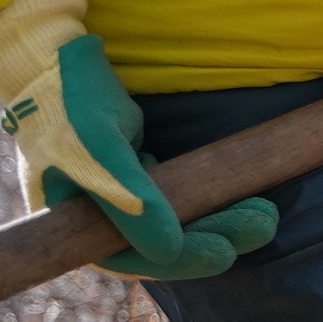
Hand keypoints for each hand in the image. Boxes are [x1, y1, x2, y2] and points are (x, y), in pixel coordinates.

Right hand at [0, 0, 277, 277]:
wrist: (57, 60)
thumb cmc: (67, 105)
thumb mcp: (98, 152)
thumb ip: (131, 201)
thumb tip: (169, 250)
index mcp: (69, 222)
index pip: (130, 259)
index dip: (180, 261)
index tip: (225, 252)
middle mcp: (93, 216)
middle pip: (163, 243)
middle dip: (216, 235)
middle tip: (263, 223)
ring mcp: (116, 195)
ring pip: (175, 220)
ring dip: (219, 217)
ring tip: (265, 211)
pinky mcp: (136, 174)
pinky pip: (178, 195)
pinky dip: (207, 194)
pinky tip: (241, 189)